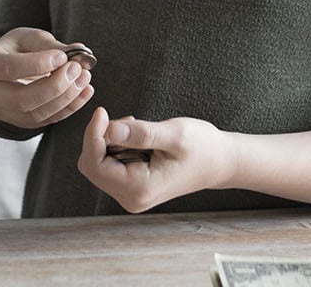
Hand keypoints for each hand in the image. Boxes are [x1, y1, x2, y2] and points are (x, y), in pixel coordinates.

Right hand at [0, 26, 94, 128]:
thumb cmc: (15, 49)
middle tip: (77, 69)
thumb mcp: (27, 38)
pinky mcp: (19, 123)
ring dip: (66, 98)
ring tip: (84, 78)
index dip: (39, 64)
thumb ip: (48, 44)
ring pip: (35, 114)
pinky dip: (69, 108)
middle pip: (22, 98)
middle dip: (55, 85)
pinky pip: (46, 121)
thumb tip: (76, 52)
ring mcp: (2, 112)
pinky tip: (84, 92)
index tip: (63, 57)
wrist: (4, 69)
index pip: (9, 68)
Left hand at [77, 106, 232, 212]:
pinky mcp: (131, 188)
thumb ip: (141, 134)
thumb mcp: (174, 135)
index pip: (95, 164)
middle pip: (92, 165)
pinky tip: (137, 140)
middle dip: (101, 139)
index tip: (102, 111)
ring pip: (98, 164)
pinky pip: (109, 166)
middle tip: (129, 121)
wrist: (218, 162)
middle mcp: (131, 198)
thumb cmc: (202, 147)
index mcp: (139, 188)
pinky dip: (116, 148)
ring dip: (110, 142)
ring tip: (139, 130)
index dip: (93, 135)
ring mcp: (130, 195)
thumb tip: (109, 130)